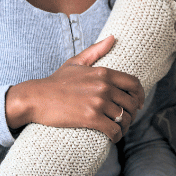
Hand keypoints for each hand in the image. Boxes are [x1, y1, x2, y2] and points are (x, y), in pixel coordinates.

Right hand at [5, 36, 144, 141]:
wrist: (36, 98)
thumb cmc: (55, 82)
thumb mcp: (76, 62)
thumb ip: (96, 50)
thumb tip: (113, 37)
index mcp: (104, 72)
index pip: (134, 83)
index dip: (140, 95)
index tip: (138, 104)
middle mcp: (104, 86)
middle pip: (131, 102)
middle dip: (132, 113)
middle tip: (126, 120)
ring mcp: (98, 102)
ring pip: (124, 117)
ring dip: (125, 126)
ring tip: (119, 130)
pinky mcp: (90, 118)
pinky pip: (113, 129)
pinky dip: (117, 136)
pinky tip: (113, 137)